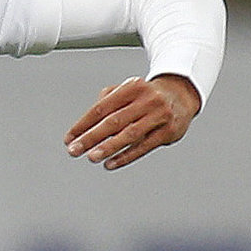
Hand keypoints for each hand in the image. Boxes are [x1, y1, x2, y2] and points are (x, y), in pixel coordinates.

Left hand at [65, 74, 198, 170]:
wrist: (182, 94)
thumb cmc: (146, 96)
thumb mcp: (126, 90)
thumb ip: (105, 103)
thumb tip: (83, 126)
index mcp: (132, 87)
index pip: (101, 108)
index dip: (82, 125)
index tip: (69, 138)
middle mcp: (147, 99)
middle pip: (113, 121)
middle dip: (91, 138)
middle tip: (74, 150)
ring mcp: (159, 115)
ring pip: (129, 134)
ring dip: (108, 148)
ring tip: (92, 157)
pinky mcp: (168, 131)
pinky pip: (144, 146)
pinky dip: (126, 156)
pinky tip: (111, 163)